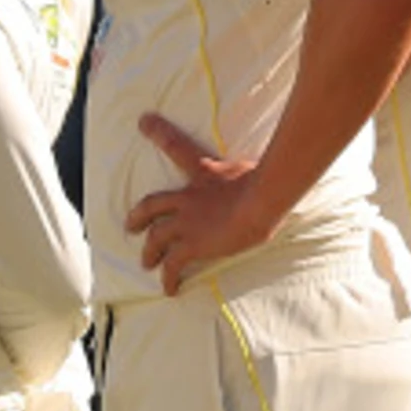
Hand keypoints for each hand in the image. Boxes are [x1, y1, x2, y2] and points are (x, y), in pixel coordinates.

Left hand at [124, 113, 278, 293]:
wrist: (262, 200)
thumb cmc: (268, 181)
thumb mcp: (257, 166)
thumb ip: (256, 169)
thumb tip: (281, 165)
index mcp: (205, 173)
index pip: (177, 146)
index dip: (158, 131)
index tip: (143, 120)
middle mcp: (188, 197)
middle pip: (151, 204)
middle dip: (138, 216)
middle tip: (129, 225)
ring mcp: (187, 222)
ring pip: (156, 238)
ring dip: (149, 251)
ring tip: (146, 262)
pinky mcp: (192, 245)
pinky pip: (173, 265)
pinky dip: (168, 278)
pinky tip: (169, 290)